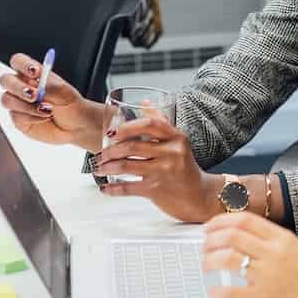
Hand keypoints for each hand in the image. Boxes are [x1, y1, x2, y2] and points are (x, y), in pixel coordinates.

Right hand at [0, 54, 107, 150]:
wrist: (74, 126)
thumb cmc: (70, 104)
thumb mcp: (65, 92)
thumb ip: (50, 87)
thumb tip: (38, 87)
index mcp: (32, 74)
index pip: (18, 61)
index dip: (23, 64)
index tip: (35, 71)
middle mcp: (22, 86)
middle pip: (6, 80)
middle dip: (18, 87)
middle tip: (35, 95)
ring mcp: (18, 103)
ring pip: (7, 99)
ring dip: (26, 106)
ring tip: (48, 110)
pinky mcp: (18, 118)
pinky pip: (15, 116)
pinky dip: (31, 117)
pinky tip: (44, 118)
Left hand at [93, 114, 217, 221]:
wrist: (199, 196)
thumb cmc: (185, 167)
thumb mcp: (178, 142)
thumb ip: (161, 122)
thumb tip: (144, 102)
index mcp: (176, 137)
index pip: (149, 124)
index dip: (127, 127)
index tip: (112, 132)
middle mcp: (171, 153)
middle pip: (132, 146)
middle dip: (110, 150)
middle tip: (100, 154)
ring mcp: (163, 171)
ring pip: (126, 165)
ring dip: (107, 167)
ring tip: (99, 168)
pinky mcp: (156, 189)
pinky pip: (128, 188)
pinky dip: (113, 189)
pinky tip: (105, 188)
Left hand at [203, 213, 297, 297]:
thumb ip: (274, 245)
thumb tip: (246, 241)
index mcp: (283, 239)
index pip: (244, 220)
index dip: (221, 222)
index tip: (210, 227)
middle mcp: (274, 253)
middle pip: (232, 235)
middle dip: (211, 239)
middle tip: (204, 246)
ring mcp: (267, 276)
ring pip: (227, 258)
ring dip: (210, 260)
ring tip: (206, 265)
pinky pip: (230, 291)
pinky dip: (217, 290)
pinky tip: (215, 291)